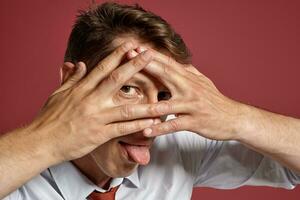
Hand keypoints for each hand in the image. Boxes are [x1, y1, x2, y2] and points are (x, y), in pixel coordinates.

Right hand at [27, 42, 164, 162]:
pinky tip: (152, 124)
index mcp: (81, 89)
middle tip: (150, 55)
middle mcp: (91, 100)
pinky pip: (123, 129)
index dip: (118, 55)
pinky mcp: (99, 134)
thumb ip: (72, 78)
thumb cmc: (49, 118)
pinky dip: (139, 126)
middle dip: (135, 66)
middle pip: (116, 79)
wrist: (42, 141)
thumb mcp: (58, 94)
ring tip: (164, 101)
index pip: (103, 67)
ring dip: (147, 104)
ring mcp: (97, 117)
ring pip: (126, 108)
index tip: (131, 46)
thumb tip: (80, 64)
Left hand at [127, 47, 243, 140]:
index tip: (135, 48)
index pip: (168, 63)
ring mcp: (192, 105)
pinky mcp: (195, 122)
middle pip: (165, 75)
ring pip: (167, 104)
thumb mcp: (203, 82)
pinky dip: (160, 128)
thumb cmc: (215, 100)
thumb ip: (189, 71)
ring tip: (130, 103)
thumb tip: (177, 61)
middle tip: (128, 59)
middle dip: (146, 66)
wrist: (234, 118)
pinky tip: (147, 131)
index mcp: (189, 78)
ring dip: (148, 103)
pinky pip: (174, 125)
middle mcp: (190, 88)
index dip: (151, 55)